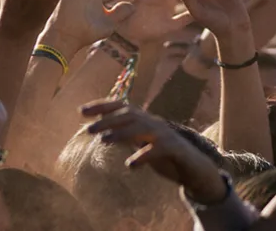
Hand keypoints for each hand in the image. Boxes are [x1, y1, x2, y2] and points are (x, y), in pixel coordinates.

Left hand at [83, 99, 226, 204]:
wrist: (195, 169)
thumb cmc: (164, 155)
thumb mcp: (140, 143)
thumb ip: (124, 135)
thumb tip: (102, 129)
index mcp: (143, 120)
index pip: (120, 106)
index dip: (101, 106)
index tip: (81, 111)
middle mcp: (153, 123)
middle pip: (128, 114)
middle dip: (107, 120)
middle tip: (87, 129)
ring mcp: (165, 134)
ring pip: (142, 128)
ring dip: (121, 133)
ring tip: (104, 141)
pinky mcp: (175, 149)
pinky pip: (158, 149)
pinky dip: (143, 156)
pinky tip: (130, 165)